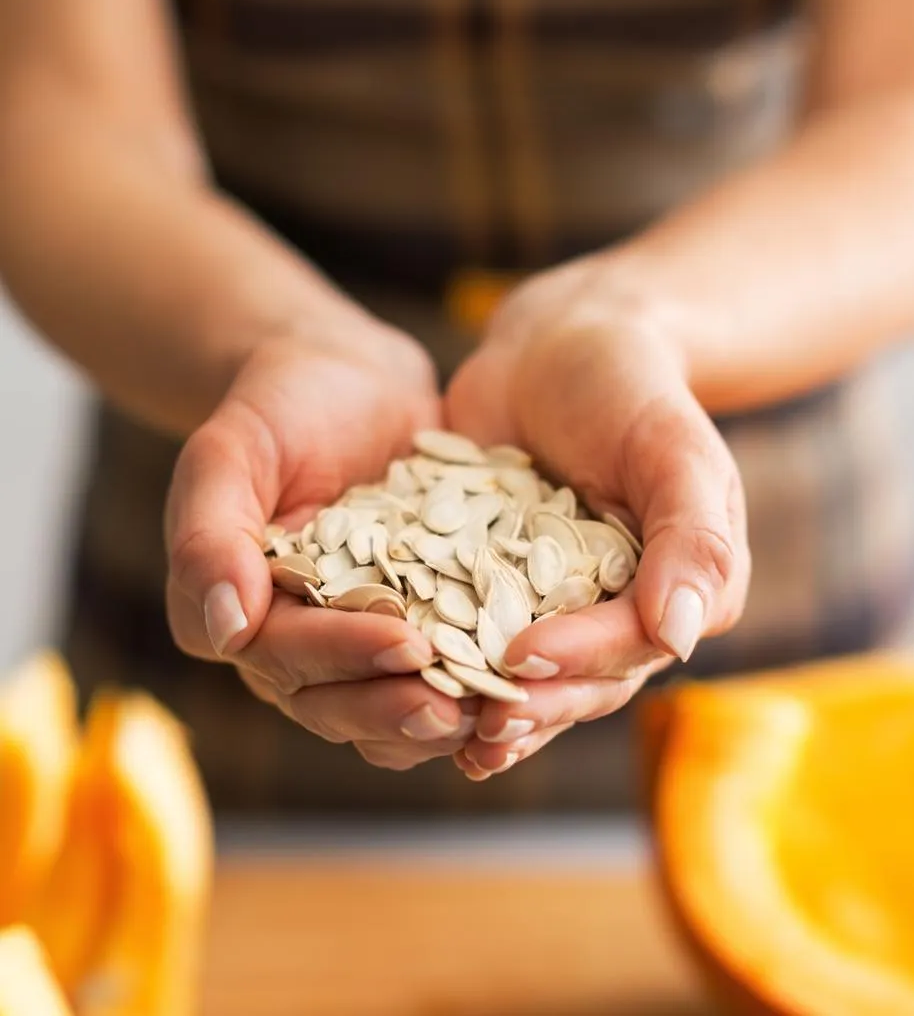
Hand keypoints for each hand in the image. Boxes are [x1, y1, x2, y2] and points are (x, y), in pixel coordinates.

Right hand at [165, 329, 479, 770]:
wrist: (346, 378)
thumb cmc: (276, 406)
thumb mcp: (229, 452)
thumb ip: (210, 536)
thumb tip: (225, 630)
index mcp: (240, 615)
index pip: (287, 657)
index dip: (346, 656)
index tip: (405, 642)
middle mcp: (294, 643)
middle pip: (338, 702)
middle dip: (397, 706)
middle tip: (460, 706)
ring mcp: (357, 638)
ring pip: (387, 705)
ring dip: (437, 718)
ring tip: (496, 711)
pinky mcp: (417, 621)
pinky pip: (439, 671)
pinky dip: (474, 683)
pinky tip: (522, 678)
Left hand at [445, 254, 750, 778]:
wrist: (554, 345)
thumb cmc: (628, 385)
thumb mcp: (671, 445)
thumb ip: (691, 537)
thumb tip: (682, 637)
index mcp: (678, 587)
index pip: (632, 644)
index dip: (581, 660)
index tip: (523, 660)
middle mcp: (620, 608)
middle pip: (580, 680)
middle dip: (532, 708)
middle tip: (478, 732)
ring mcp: (555, 602)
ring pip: (529, 677)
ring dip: (491, 711)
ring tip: (446, 738)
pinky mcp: (494, 586)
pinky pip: (474, 634)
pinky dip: (449, 666)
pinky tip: (406, 688)